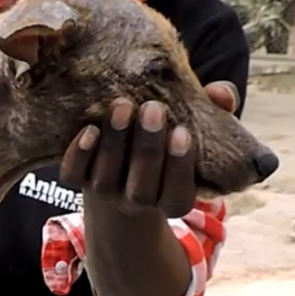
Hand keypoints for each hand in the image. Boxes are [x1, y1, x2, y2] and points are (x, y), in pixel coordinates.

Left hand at [59, 81, 239, 218]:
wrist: (122, 168)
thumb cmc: (167, 144)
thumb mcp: (194, 131)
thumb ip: (215, 112)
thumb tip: (221, 93)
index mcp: (172, 200)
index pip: (177, 195)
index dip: (179, 167)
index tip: (181, 131)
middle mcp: (137, 202)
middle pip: (141, 188)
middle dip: (147, 149)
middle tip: (152, 108)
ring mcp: (105, 193)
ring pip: (105, 180)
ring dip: (114, 143)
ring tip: (122, 106)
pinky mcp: (78, 180)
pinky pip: (73, 175)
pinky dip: (79, 155)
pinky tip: (88, 129)